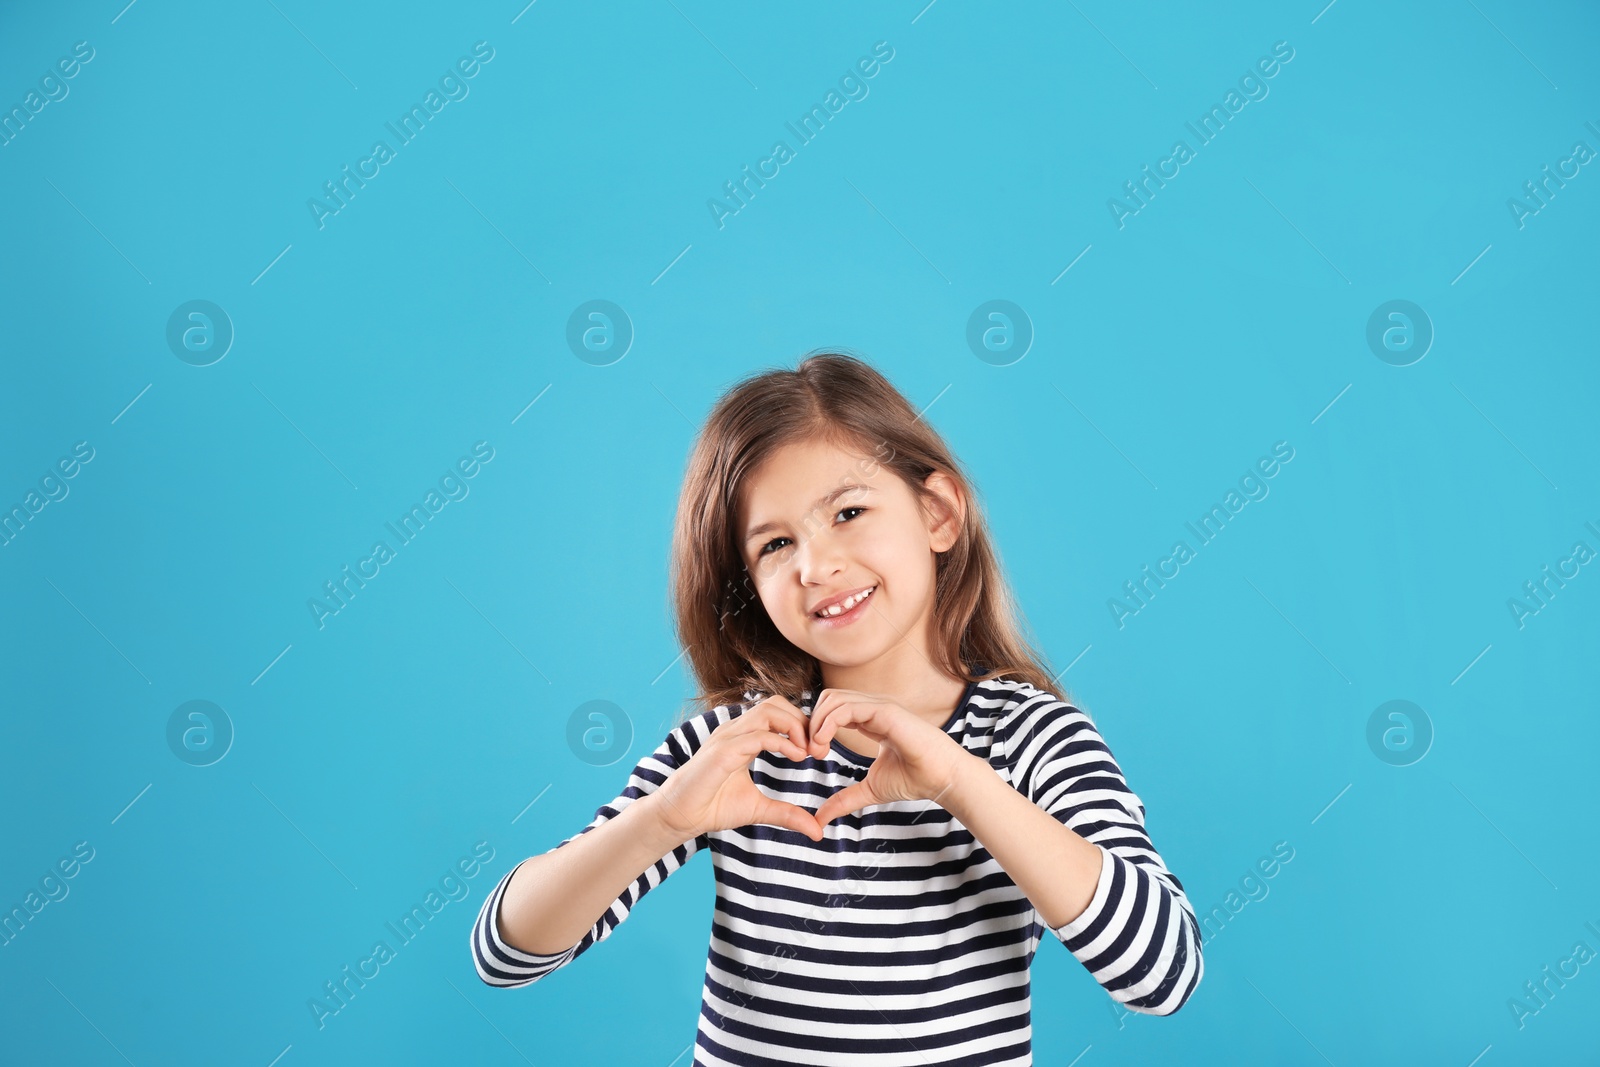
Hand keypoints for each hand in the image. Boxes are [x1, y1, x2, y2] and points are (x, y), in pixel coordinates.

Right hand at [652, 696, 824, 842]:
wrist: (680, 817)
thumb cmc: (713, 807)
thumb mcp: (759, 809)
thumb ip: (788, 814)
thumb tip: (817, 831)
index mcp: (743, 736)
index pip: (778, 713)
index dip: (802, 726)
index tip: (817, 751)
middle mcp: (736, 730)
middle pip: (777, 703)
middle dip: (802, 721)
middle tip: (817, 749)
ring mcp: (728, 737)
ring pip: (768, 710)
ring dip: (795, 727)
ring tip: (807, 752)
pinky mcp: (723, 751)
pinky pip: (758, 735)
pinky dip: (782, 742)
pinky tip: (796, 757)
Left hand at [806, 688, 969, 831]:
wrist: (943, 779)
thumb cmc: (914, 780)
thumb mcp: (870, 790)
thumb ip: (844, 800)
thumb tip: (820, 819)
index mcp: (871, 720)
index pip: (833, 710)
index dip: (817, 728)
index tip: (814, 755)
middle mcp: (873, 708)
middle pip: (828, 698)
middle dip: (812, 722)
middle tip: (812, 752)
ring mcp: (879, 706)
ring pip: (834, 698)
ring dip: (817, 722)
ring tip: (818, 750)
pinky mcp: (885, 711)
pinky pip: (847, 707)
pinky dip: (828, 723)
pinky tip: (824, 743)